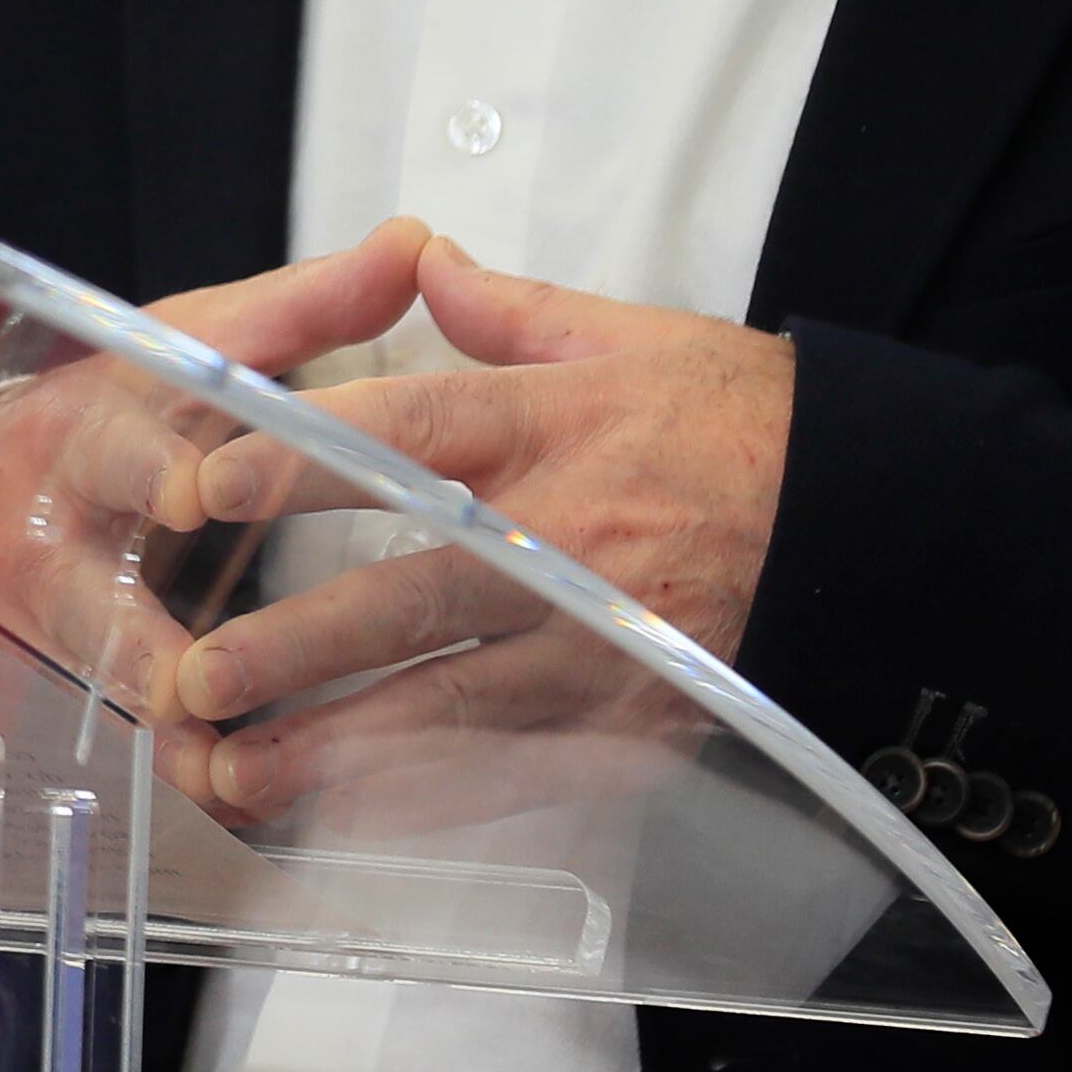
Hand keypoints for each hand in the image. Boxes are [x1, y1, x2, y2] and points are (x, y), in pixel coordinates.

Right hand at [0, 218, 430, 727]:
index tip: (187, 493)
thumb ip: (310, 303)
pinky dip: (178, 760)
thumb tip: (415, 241)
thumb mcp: (197, 338)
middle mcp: (71, 515)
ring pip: (97, 669)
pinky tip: (231, 796)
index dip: (151, 463)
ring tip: (211, 763)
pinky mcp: (78, 665)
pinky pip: (124, 723)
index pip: (122, 431)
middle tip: (181, 677)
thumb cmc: (119, 404)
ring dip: (156, 718)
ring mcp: (60, 601)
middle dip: (130, 630)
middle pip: (84, 574)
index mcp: (105, 416)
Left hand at [163, 235, 794, 828]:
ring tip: (241, 767)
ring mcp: (603, 641)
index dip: (306, 460)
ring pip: (455, 700)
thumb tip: (418, 256)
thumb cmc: (747, 421)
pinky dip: (436, 798)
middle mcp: (568, 540)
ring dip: (343, 741)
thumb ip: (508, 308)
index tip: (215, 477)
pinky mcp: (637, 715)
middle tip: (199, 672)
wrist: (872, 516)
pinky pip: (524, 765)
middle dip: (302, 642)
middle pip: (416, 592)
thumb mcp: (631, 335)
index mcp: (553, 426)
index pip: (409, 438)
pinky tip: (355, 815)